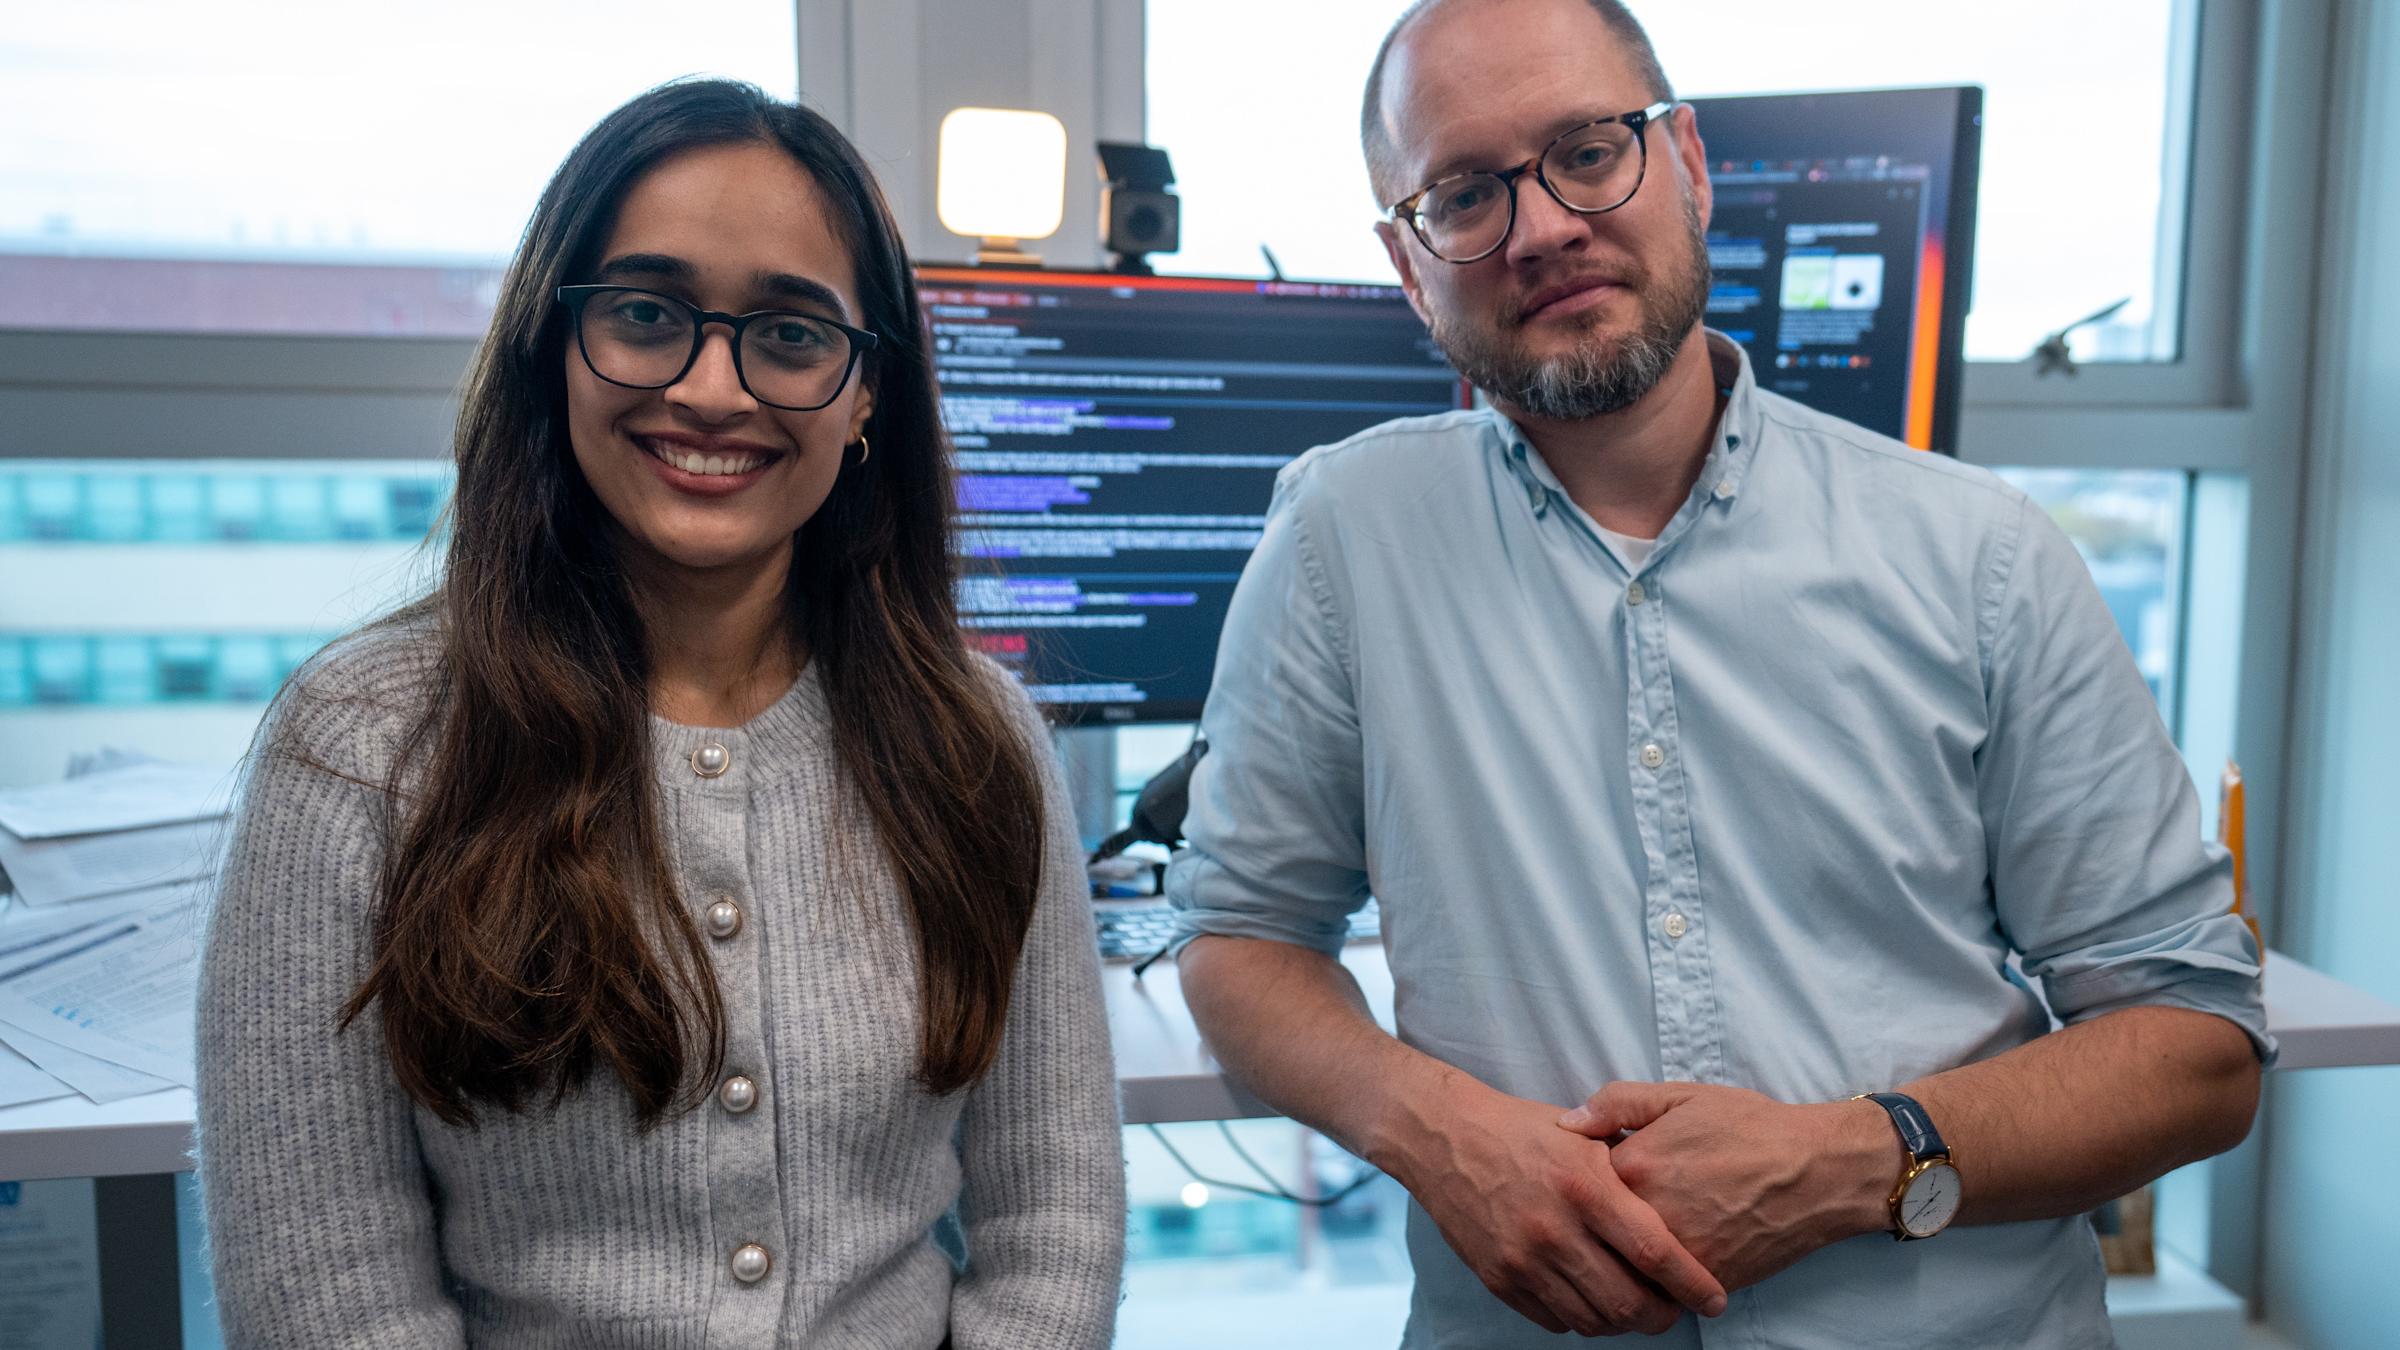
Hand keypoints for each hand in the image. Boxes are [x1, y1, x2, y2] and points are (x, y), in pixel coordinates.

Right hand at [1385, 1086, 1728, 1335]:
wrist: (1443, 1136)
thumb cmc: (1519, 1130)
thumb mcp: (1582, 1134)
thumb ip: (1629, 1168)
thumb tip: (1678, 1205)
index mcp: (1585, 1186)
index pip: (1654, 1252)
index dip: (1692, 1284)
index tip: (1714, 1298)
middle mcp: (1554, 1228)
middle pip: (1628, 1303)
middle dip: (1662, 1316)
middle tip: (1674, 1308)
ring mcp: (1523, 1259)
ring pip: (1593, 1321)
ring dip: (1622, 1322)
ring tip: (1633, 1304)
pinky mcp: (1498, 1278)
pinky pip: (1555, 1320)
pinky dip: (1581, 1318)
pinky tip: (1589, 1297)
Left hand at [1557, 1082, 1894, 1291]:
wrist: (1818, 1169)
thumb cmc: (1750, 1126)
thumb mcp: (1681, 1095)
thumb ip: (1617, 1103)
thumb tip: (1565, 1123)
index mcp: (1634, 1166)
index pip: (1575, 1184)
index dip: (1577, 1181)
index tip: (1584, 1177)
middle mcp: (1649, 1215)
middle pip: (1593, 1233)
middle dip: (1591, 1227)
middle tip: (1599, 1216)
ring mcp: (1677, 1255)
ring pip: (1622, 1269)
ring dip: (1616, 1261)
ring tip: (1625, 1244)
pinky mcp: (1704, 1282)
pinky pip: (1660, 1292)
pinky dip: (1652, 1283)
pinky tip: (1656, 1264)